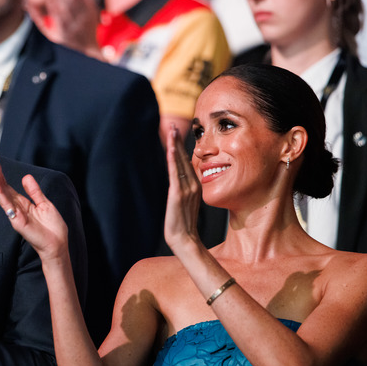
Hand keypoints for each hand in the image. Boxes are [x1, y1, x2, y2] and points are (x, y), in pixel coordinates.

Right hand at [0, 154, 68, 261]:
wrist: (57, 245)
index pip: (8, 185)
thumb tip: (26, 177)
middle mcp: (16, 208)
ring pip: (2, 195)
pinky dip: (0, 195)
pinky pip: (7, 206)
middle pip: (2, 188)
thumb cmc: (53, 228)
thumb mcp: (45, 204)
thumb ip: (35, 191)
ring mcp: (15, 215)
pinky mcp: (17, 222)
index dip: (1, 173)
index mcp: (23, 203)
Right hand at [24, 0, 102, 59]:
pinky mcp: (92, 9)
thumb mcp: (53, 35)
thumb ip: (41, 22)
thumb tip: (28, 8)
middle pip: (68, 3)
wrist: (91, 43)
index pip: (58, 14)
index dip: (52, 1)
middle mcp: (77, 24)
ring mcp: (86, 16)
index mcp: (65, 32)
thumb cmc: (67, 37)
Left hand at [164, 125, 202, 252]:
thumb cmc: (183, 224)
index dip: (182, 148)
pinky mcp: (177, 195)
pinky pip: (175, 174)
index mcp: (196, 186)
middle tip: (174, 126)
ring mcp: (186, 189)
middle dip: (178, 142)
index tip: (177, 134)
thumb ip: (185, 191)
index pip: (188, 162)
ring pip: (180, 163)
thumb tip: (181, 183)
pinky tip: (170, 150)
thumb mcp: (185, 203)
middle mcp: (193, 185)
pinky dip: (172, 161)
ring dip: (175, 146)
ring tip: (172, 131)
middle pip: (185, 158)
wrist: (185, 240)